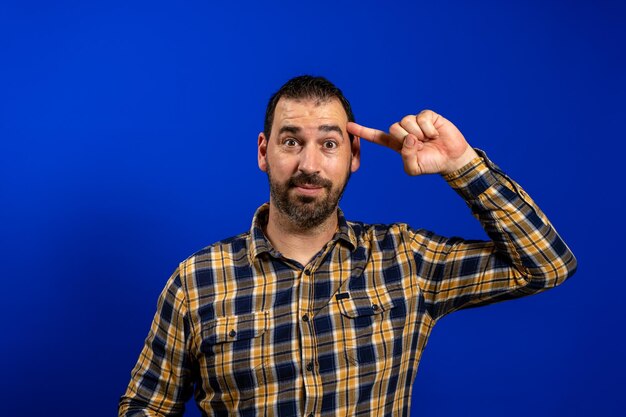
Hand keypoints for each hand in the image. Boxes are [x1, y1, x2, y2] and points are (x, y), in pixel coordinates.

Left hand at [347, 110, 477, 174]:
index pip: (377, 137)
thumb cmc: (431, 163)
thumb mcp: (415, 168)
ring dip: (419, 133)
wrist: (452, 159)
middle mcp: (404, 131)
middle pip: (393, 128)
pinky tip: (435, 133)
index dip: (363, 131)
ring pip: (407, 122)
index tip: (348, 126)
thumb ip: (406, 157)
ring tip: (429, 140)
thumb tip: (409, 139)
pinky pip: (422, 118)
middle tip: (420, 144)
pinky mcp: (427, 116)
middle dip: (406, 138)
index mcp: (397, 144)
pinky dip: (429, 128)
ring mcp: (415, 122)